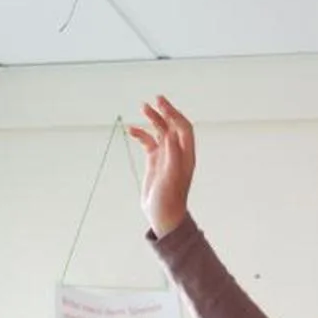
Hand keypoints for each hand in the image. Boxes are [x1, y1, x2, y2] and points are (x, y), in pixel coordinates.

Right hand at [128, 96, 195, 237]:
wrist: (163, 216)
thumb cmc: (170, 200)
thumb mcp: (172, 177)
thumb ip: (173, 154)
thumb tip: (171, 133)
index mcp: (186, 155)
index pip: (183, 127)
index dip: (174, 114)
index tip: (161, 104)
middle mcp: (177, 153)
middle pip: (172, 126)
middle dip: (164, 112)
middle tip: (153, 100)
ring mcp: (165, 157)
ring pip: (160, 132)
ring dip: (152, 119)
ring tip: (142, 108)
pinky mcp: (154, 162)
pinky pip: (148, 143)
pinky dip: (141, 134)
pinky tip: (131, 130)